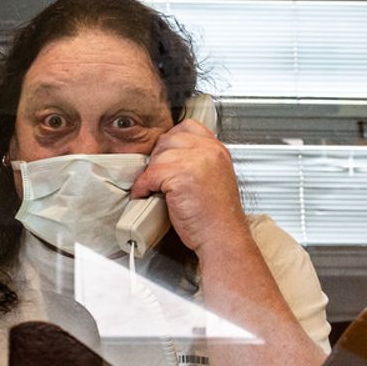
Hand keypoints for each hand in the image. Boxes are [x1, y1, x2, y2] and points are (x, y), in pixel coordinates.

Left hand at [128, 119, 253, 258]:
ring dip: (150, 173)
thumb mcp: (215, 178)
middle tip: (156, 175)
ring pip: (159, 156)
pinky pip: (151, 174)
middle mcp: (209, 151)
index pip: (189, 127)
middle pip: (170, 139)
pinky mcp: (181, 176)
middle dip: (159, 157)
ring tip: (152, 187)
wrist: (223, 238)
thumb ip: (198, 162)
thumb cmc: (217, 217)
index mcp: (218, 150)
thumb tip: (170, 157)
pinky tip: (146, 194)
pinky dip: (143, 186)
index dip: (172, 141)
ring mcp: (196, 161)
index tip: (166, 156)